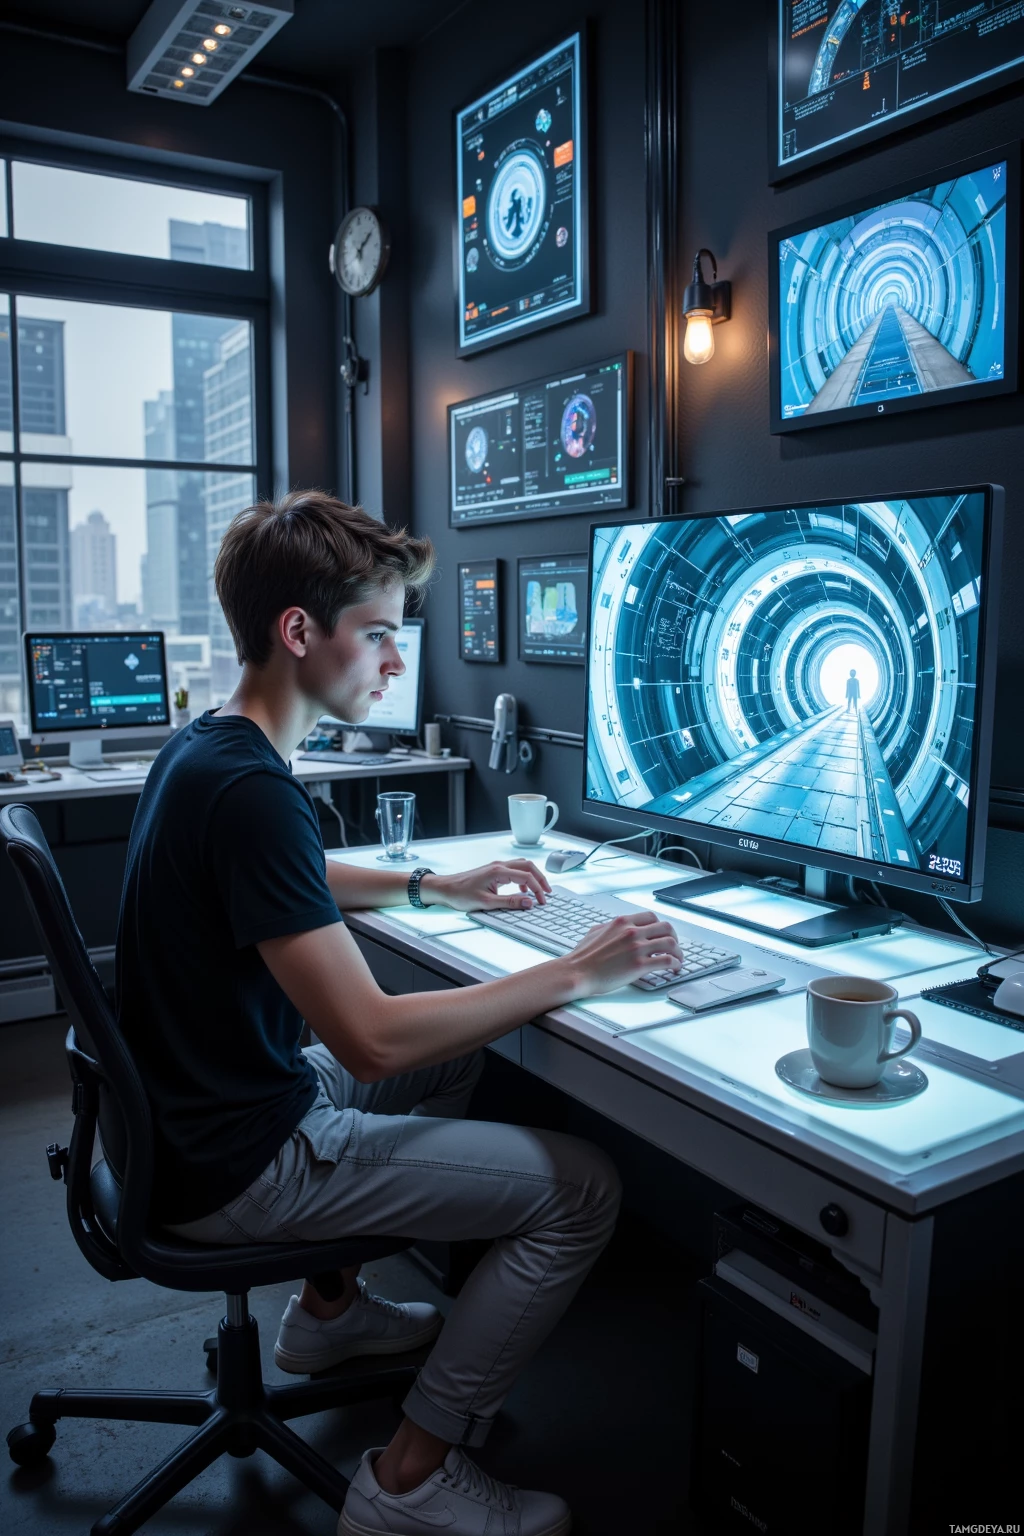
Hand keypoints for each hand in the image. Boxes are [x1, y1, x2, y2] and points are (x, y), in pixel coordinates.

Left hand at [424, 860, 550, 912]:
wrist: (445, 889)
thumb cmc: (460, 894)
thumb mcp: (486, 902)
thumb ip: (509, 902)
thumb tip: (529, 902)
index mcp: (498, 871)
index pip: (526, 877)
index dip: (537, 889)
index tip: (542, 901)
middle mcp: (499, 866)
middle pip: (528, 866)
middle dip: (540, 879)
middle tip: (547, 892)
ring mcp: (496, 867)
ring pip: (522, 866)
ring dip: (533, 877)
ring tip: (538, 891)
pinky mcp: (493, 871)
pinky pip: (514, 871)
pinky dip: (523, 879)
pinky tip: (522, 891)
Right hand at [565, 911, 682, 997]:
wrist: (577, 973)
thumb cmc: (582, 956)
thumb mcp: (595, 932)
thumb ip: (610, 927)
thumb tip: (615, 928)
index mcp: (622, 922)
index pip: (651, 917)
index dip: (661, 927)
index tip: (663, 935)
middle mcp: (632, 932)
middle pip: (666, 928)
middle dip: (674, 938)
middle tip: (675, 948)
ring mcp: (637, 948)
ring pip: (671, 943)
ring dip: (679, 952)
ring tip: (679, 960)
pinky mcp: (639, 965)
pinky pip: (667, 960)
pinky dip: (676, 964)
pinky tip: (675, 968)